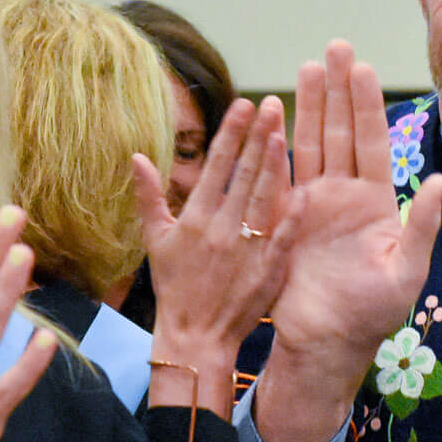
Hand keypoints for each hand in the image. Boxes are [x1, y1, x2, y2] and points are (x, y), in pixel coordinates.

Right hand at [134, 96, 299, 415]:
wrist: (195, 337)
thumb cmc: (174, 288)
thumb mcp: (155, 241)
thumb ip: (149, 197)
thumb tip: (137, 156)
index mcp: (195, 218)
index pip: (215, 165)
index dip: (230, 133)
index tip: (243, 104)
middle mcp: (222, 229)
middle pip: (244, 174)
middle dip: (259, 136)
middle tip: (275, 104)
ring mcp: (246, 249)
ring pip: (265, 198)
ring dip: (275, 164)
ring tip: (285, 132)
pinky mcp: (266, 269)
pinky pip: (283, 236)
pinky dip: (293, 214)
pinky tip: (305, 190)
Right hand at [258, 41, 441, 441]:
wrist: (326, 345)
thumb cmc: (372, 316)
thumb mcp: (406, 272)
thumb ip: (421, 226)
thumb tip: (437, 181)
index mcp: (375, 203)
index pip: (370, 141)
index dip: (366, 103)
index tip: (360, 66)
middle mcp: (344, 196)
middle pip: (340, 130)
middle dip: (337, 89)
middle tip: (333, 47)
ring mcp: (313, 205)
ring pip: (311, 143)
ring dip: (309, 105)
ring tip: (306, 66)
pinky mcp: (284, 220)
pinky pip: (281, 174)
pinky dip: (278, 144)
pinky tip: (274, 113)